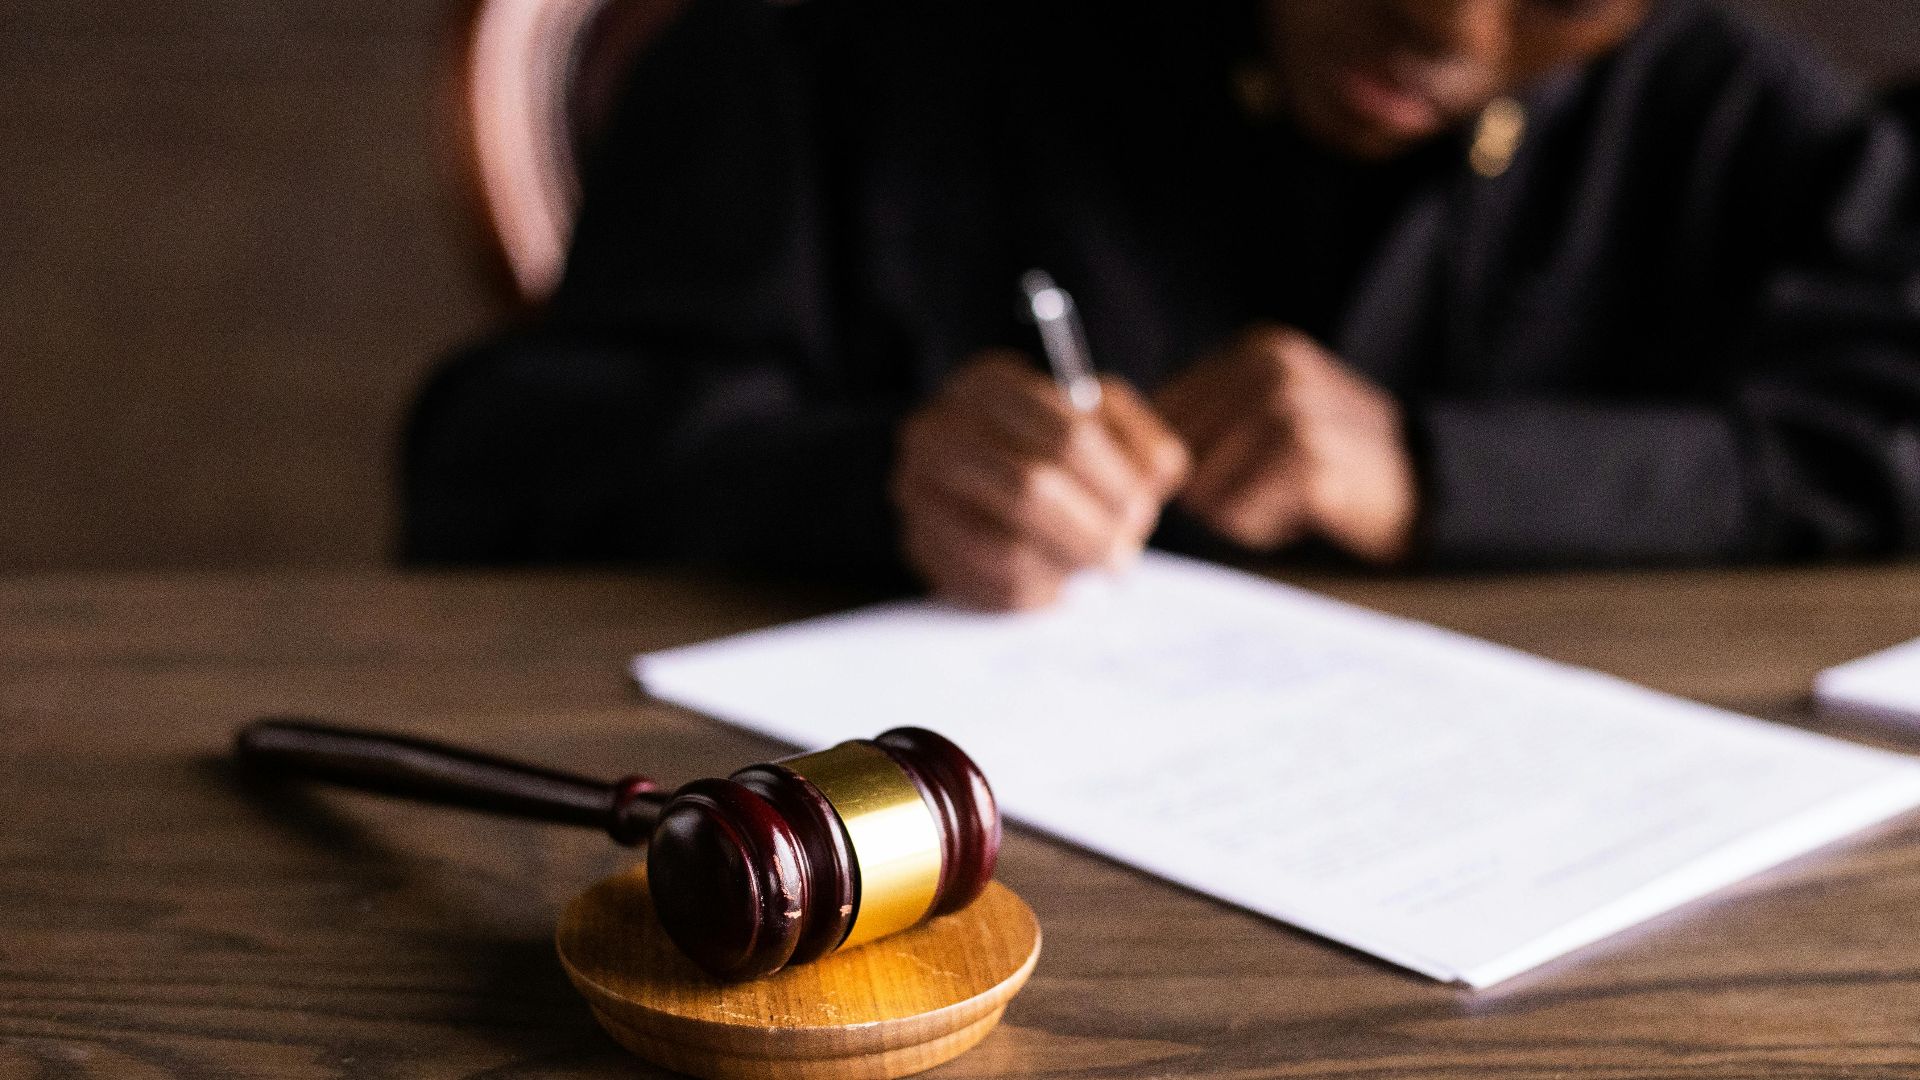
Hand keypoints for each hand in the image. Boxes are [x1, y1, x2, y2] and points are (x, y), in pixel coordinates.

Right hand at [892, 351, 1189, 609]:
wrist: (976, 471)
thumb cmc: (1053, 443)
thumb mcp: (1102, 421)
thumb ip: (1139, 440)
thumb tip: (1155, 478)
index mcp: (988, 383)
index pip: (1068, 434)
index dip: (1115, 482)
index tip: (1142, 510)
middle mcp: (937, 430)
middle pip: (1031, 489)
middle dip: (1092, 530)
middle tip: (1124, 554)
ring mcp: (917, 490)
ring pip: (1007, 548)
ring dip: (1066, 566)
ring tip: (1092, 566)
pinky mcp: (918, 544)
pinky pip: (987, 587)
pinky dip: (1037, 593)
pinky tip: (1057, 582)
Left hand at [1155, 325, 1416, 563]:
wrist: (1426, 486)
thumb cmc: (1335, 460)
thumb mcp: (1275, 412)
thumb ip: (1210, 417)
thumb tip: (1127, 452)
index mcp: (1257, 350)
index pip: (1165, 410)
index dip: (1179, 459)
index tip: (1225, 474)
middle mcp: (1271, 368)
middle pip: (1178, 452)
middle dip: (1209, 487)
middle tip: (1267, 489)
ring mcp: (1290, 409)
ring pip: (1203, 487)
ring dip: (1237, 511)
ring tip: (1288, 498)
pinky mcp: (1306, 459)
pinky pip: (1238, 514)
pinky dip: (1261, 527)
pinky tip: (1303, 512)